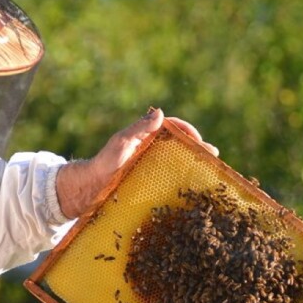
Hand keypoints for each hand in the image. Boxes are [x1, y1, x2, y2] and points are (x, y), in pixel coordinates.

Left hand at [56, 109, 217, 218]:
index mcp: (144, 136)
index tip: (198, 140)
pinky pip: (169, 177)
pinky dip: (182, 179)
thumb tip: (159, 113)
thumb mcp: (120, 143)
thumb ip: (138, 128)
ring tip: (209, 171)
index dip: (186, 130)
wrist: (90, 188)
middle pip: (178, 144)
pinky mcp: (148, 180)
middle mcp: (149, 149)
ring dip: (193, 163)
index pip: (171, 127)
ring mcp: (149, 165)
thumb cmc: (103, 163)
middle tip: (213, 155)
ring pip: (176, 160)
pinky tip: (193, 187)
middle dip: (196, 147)